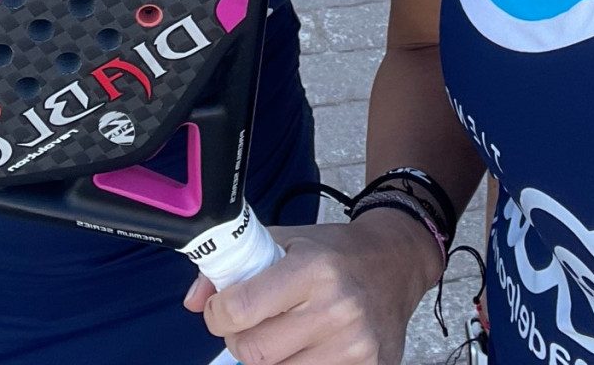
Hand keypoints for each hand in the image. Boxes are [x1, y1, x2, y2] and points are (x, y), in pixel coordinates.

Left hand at [186, 209, 443, 364]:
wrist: (398, 262)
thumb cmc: (336, 252)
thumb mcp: (286, 241)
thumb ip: (236, 264)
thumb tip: (195, 301)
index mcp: (312, 269)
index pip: (240, 309)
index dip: (218, 314)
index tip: (221, 311)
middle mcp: (336, 308)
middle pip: (254, 353)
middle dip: (240, 342)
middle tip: (250, 327)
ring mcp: (354, 345)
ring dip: (269, 361)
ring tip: (282, 338)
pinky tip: (305, 350)